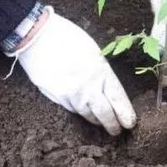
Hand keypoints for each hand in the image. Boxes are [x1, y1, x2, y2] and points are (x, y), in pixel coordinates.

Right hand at [7, 6, 135, 134]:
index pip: (117, 99)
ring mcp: (70, 94)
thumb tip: (107, 87)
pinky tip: (81, 108)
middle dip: (112, 124)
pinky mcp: (55, 96)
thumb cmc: (67, 37)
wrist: (37, 36)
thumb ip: (101, 71)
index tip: (130, 123)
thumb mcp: (93, 51)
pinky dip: (78, 109)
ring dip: (94, 119)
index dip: (125, 113)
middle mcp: (87, 87)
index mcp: (101, 72)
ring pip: (86, 113)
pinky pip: (70, 108)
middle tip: (116, 131)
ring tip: (99, 122)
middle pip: (104, 113)